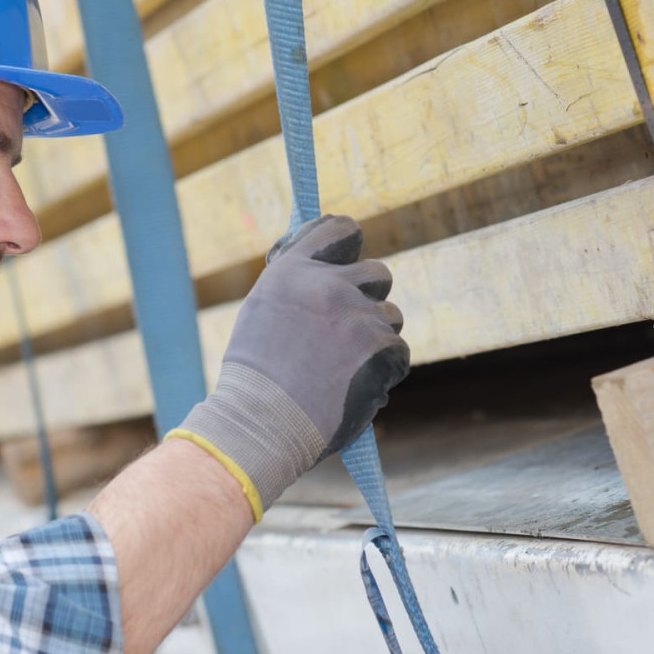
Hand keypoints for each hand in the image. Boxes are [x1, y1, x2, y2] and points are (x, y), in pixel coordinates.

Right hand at [169, 215, 409, 517]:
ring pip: (390, 316)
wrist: (260, 424)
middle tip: (348, 331)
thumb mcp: (263, 313)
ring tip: (343, 369)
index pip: (340, 229)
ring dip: (376, 339)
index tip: (343, 264)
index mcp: (292, 270)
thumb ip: (297, 287)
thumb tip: (327, 274)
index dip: (348, 247)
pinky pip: (399, 352)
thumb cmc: (254, 380)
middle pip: (377, 273)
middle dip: (369, 300)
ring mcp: (356, 314)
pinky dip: (384, 372)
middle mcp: (327, 283)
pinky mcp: (379, 347)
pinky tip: (354, 388)